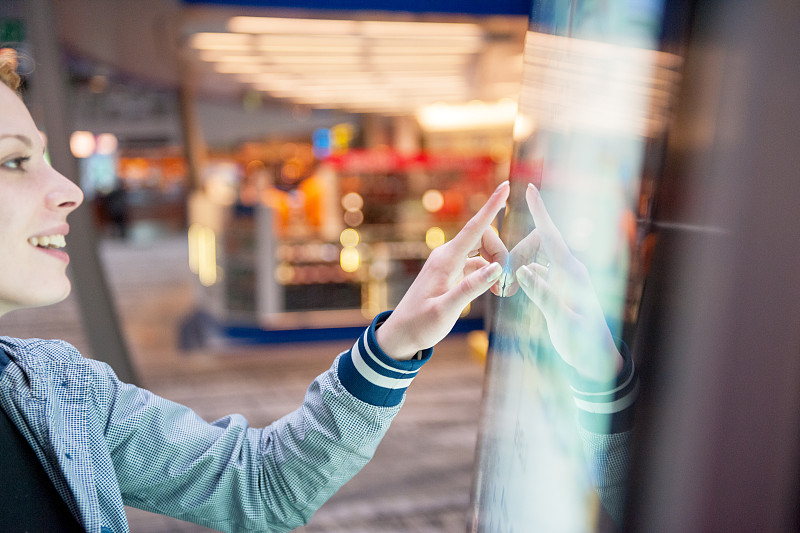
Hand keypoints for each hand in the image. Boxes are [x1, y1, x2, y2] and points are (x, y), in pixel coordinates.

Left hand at [376, 181, 509, 359]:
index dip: (492, 206)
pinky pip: (477, 263)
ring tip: (501, 292)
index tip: (506, 186)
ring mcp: (448, 262)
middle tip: (505, 286)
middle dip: (501, 254)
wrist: (402, 334)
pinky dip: (488, 273)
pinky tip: (493, 291)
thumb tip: (497, 268)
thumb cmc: (421, 324)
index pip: (475, 228)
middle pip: (484, 238)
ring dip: (496, 265)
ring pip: (482, 251)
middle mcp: (447, 255)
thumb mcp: (446, 310)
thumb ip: (471, 289)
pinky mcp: (450, 272)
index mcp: (446, 260)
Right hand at [513, 184, 622, 381]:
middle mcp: (569, 270)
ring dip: (519, 266)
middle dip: (518, 253)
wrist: (595, 359)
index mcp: (572, 273)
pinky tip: (515, 288)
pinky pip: (537, 271)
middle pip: (538, 246)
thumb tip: (523, 269)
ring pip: (534, 258)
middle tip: (506, 283)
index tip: (530, 189)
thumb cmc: (582, 342)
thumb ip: (542, 295)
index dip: (539, 212)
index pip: (551, 236)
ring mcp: (564, 278)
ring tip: (507, 290)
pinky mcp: (559, 287)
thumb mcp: (561, 321)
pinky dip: (523, 276)